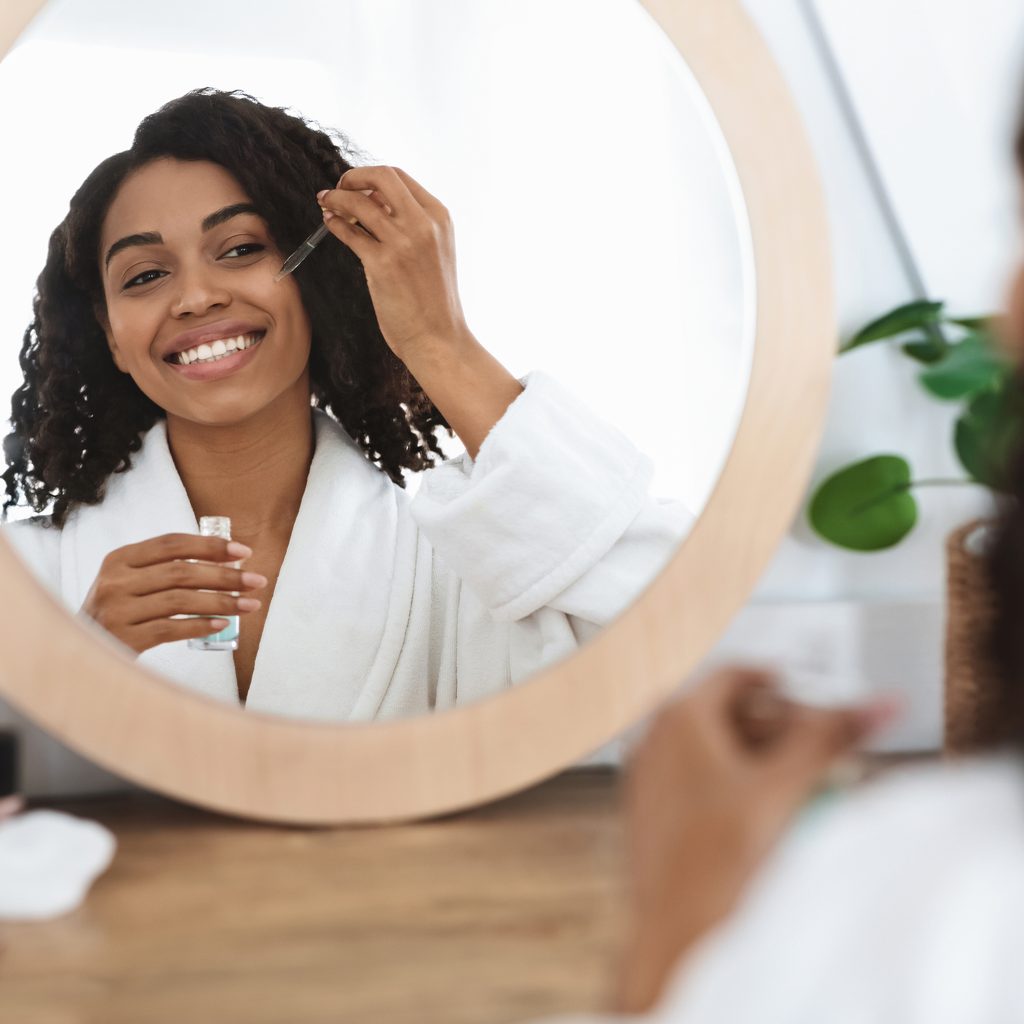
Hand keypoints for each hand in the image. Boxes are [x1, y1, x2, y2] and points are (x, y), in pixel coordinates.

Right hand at [80, 533, 266, 654]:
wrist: (83, 652)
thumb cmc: (120, 612)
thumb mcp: (130, 581)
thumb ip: (164, 568)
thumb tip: (228, 561)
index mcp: (120, 559)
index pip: (172, 544)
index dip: (210, 545)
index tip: (244, 553)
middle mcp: (115, 582)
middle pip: (181, 572)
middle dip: (225, 576)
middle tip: (257, 581)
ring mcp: (117, 611)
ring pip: (180, 600)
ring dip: (221, 601)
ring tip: (250, 605)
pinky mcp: (123, 639)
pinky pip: (171, 629)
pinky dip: (200, 625)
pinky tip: (222, 624)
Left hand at [316, 166, 469, 362]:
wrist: (438, 338)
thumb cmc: (434, 300)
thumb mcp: (434, 252)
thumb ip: (412, 224)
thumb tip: (373, 201)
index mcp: (439, 217)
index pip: (399, 177)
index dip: (371, 176)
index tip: (357, 186)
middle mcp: (423, 224)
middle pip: (380, 177)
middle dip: (352, 177)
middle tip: (338, 188)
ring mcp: (403, 243)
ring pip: (359, 202)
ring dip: (336, 198)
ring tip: (325, 203)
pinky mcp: (383, 264)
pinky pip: (349, 232)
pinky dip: (334, 223)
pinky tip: (328, 223)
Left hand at [615, 667, 892, 1012]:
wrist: (672, 938)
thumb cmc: (718, 862)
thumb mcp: (783, 790)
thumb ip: (830, 737)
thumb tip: (882, 702)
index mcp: (678, 716)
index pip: (735, 674)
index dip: (778, 681)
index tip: (806, 694)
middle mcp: (652, 737)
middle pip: (722, 709)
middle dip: (771, 723)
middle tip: (811, 744)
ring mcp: (645, 775)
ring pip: (707, 746)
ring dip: (753, 754)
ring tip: (793, 781)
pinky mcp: (648, 812)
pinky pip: (692, 778)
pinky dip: (728, 782)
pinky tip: (760, 815)